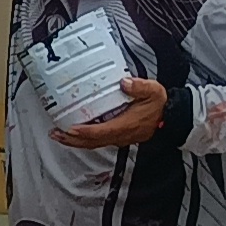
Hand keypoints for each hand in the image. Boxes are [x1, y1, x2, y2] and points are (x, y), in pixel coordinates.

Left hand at [54, 77, 169, 147]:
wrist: (169, 118)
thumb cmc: (159, 105)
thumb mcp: (153, 91)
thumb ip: (139, 87)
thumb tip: (124, 82)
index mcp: (126, 125)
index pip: (102, 131)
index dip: (86, 131)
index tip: (71, 128)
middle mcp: (120, 135)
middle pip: (92, 141)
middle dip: (73, 139)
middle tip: (56, 134)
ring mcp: (119, 138)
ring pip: (94, 143)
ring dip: (76, 141)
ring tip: (60, 135)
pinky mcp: (118, 136)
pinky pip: (98, 141)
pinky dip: (85, 139)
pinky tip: (76, 133)